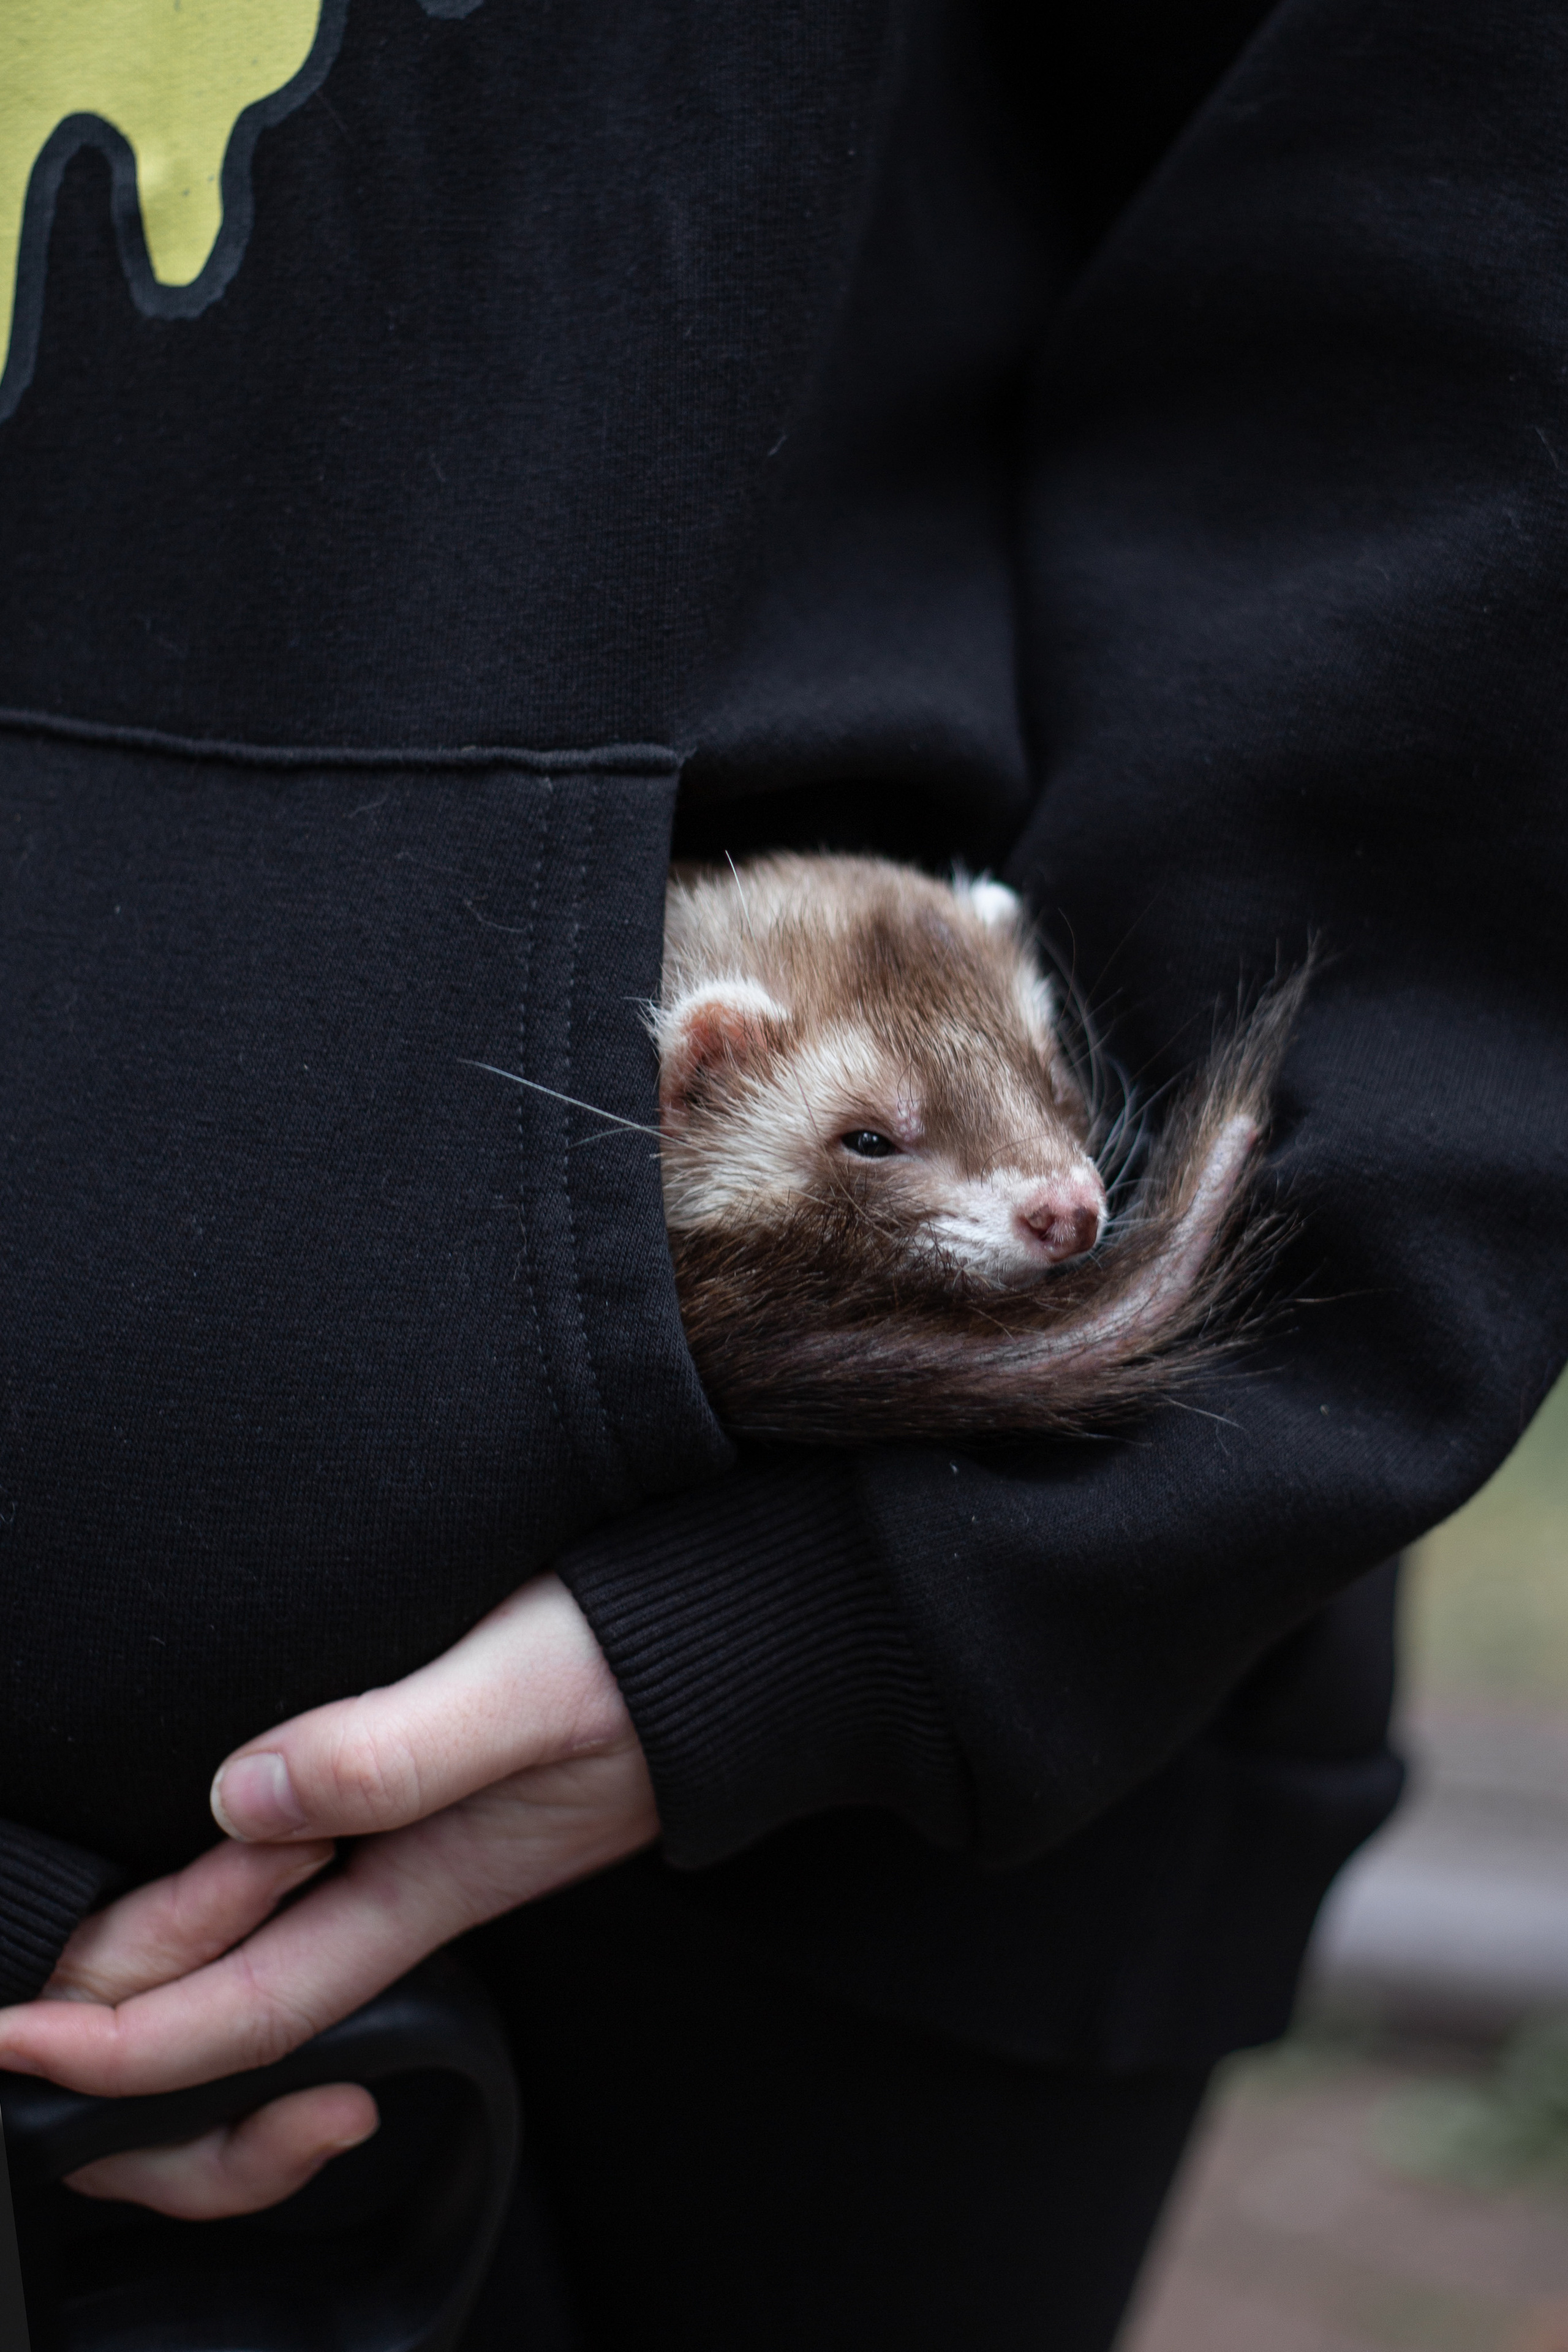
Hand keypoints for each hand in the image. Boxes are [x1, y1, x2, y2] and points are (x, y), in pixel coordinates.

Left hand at [0, 1574, 654, 2217]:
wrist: (755, 1640)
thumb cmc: (653, 1657)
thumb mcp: (522, 1688)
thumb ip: (395, 1746)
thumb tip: (245, 1792)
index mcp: (427, 1884)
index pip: (247, 2007)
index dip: (120, 2043)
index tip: (10, 2030)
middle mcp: (412, 1889)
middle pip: (237, 2016)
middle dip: (118, 2038)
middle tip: (13, 1996)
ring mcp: (421, 1853)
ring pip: (258, 1962)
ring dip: (155, 1973)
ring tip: (64, 1944)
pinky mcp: (429, 1801)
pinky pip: (298, 1898)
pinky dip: (213, 1906)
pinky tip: (182, 1864)